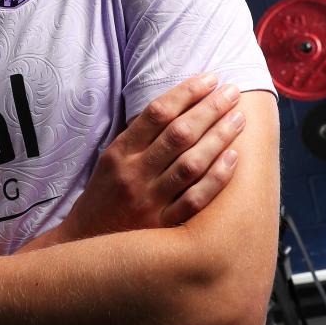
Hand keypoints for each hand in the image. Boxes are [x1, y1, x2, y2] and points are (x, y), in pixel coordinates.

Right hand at [56, 74, 244, 241]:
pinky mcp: (162, 226)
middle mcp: (133, 174)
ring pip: (191, 163)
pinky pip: (195, 199)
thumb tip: (179, 105)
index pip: (157, 113)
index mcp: (119, 153)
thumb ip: (139, 137)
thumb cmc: (105, 196)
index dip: (186, 92)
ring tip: (239, 118)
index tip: (210, 79)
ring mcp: (148, 201)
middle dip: (210, 109)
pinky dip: (217, 177)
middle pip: (179, 134)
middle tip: (233, 92)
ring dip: (219, 138)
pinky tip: (234, 158)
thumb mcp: (111, 160)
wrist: (86, 245)